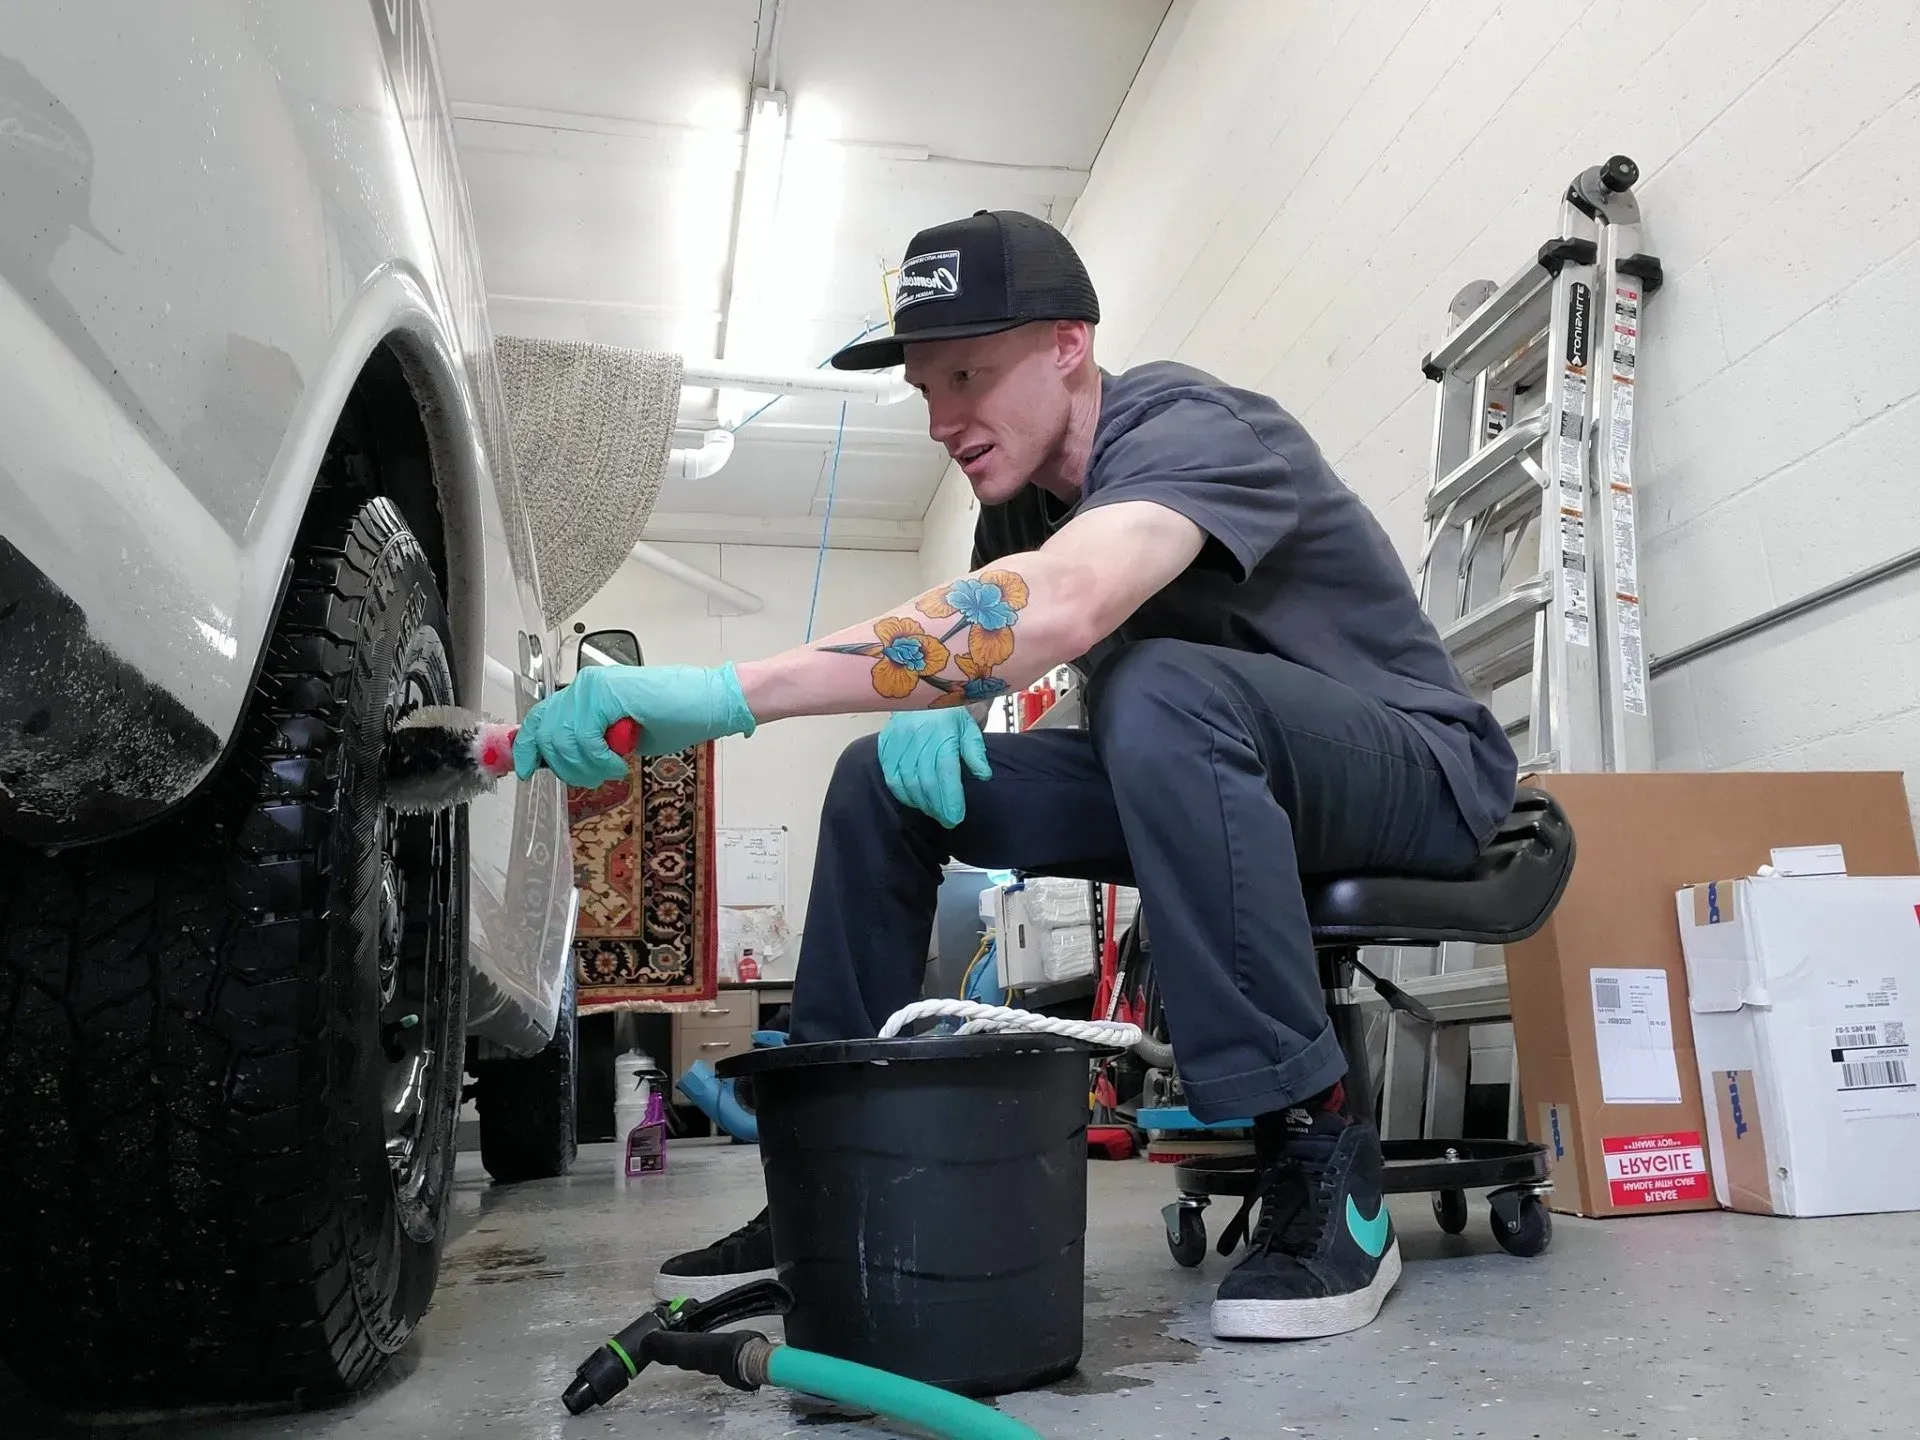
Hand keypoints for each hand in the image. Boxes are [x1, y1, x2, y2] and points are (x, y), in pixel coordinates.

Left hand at [513, 663, 757, 786]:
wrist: (708, 702)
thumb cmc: (676, 717)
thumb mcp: (622, 734)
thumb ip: (593, 739)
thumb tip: (565, 759)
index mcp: (585, 692)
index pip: (541, 718)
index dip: (528, 747)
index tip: (526, 770)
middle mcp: (583, 686)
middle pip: (547, 733)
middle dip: (565, 766)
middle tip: (592, 776)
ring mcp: (594, 688)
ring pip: (563, 741)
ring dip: (585, 767)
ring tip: (611, 770)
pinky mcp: (607, 695)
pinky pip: (586, 739)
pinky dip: (600, 760)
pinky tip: (618, 763)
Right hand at [876, 709, 991, 827]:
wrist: (922, 692)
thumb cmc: (949, 713)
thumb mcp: (969, 728)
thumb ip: (975, 751)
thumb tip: (983, 775)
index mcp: (943, 733)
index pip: (946, 773)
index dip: (951, 799)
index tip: (956, 817)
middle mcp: (919, 738)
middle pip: (926, 782)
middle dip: (937, 807)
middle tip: (947, 820)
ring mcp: (899, 741)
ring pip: (908, 782)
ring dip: (921, 803)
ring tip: (933, 811)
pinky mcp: (886, 745)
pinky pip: (891, 776)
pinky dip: (902, 793)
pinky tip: (914, 800)